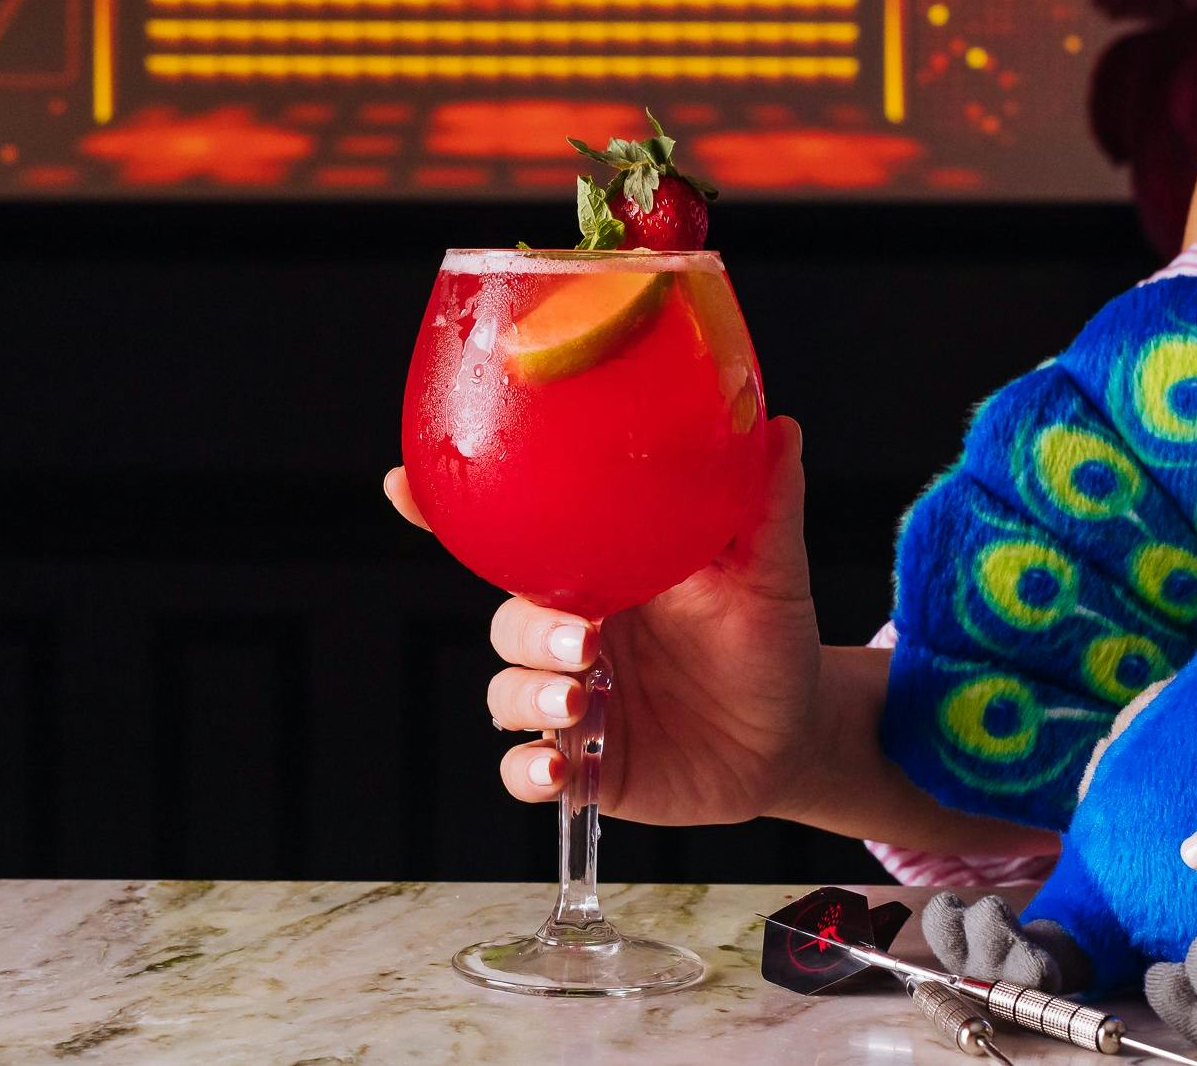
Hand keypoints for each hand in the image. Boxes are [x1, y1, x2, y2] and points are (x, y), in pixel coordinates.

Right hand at [384, 416, 825, 825]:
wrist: (793, 735)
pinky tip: (559, 767)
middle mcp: (575, 629)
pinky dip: (528, 770)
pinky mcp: (586, 764)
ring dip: (531, 695)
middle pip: (508, 617)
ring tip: (579, 705)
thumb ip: (766, 505)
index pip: (514, 536)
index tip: (403, 483)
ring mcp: (574, 697)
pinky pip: (524, 768)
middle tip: (583, 640)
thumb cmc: (771, 637)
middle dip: (529, 629)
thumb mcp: (772, 571)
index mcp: (602, 570)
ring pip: (508, 688)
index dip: (448, 512)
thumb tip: (780, 426)